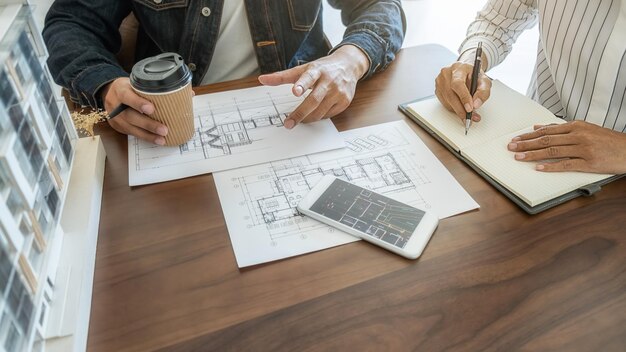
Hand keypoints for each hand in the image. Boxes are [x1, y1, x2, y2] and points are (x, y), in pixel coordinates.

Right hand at [101, 77, 167, 144]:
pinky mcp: (118, 126)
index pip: (126, 96)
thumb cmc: (129, 88)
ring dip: (148, 135)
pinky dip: (145, 137)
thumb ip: (147, 88)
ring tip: (162, 139)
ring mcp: (115, 117)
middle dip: (148, 124)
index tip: (151, 109)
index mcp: (119, 90)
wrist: (111, 94)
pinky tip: (156, 140)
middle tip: (163, 130)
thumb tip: (174, 93)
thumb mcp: (134, 83)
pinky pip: (132, 133)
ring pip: (131, 128)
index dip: (138, 103)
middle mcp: (115, 104)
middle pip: (130, 116)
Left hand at [258, 45, 368, 128]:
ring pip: (320, 111)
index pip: (308, 77)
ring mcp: (338, 92)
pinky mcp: (345, 101)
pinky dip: (319, 117)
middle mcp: (328, 80)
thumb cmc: (322, 68)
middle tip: (288, 123)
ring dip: (308, 118)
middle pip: (313, 100)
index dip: (301, 84)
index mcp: (316, 70)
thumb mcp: (303, 68)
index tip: (295, 91)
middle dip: (300, 113)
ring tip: (299, 120)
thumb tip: (262, 79)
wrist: (348, 65)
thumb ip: (282, 76)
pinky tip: (314, 114)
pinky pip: (328, 115)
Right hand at [435, 51, 490, 123]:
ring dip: (458, 111)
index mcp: (458, 68)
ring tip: (469, 115)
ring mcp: (440, 82)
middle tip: (470, 117)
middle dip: (461, 109)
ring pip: (447, 101)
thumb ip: (483, 91)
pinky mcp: (437, 90)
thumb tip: (476, 104)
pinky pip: (445, 103)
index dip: (464, 97)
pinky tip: (461, 107)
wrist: (465, 71)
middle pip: (451, 95)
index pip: (458, 83)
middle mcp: (446, 73)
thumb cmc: (473, 75)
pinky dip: (454, 109)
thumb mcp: (484, 80)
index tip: (470, 108)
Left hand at [507, 121, 625, 173]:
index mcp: (576, 126)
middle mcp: (578, 135)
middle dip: (526, 144)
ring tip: (519, 157)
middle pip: (546, 140)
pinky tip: (539, 168)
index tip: (516, 139)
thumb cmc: (607, 140)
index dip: (528, 136)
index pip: (546, 131)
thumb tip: (540, 127)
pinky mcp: (589, 162)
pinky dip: (551, 166)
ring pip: (553, 151)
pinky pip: (566, 164)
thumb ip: (562, 128)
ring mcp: (583, 149)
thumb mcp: (585, 128)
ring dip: (533, 154)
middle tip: (511, 148)